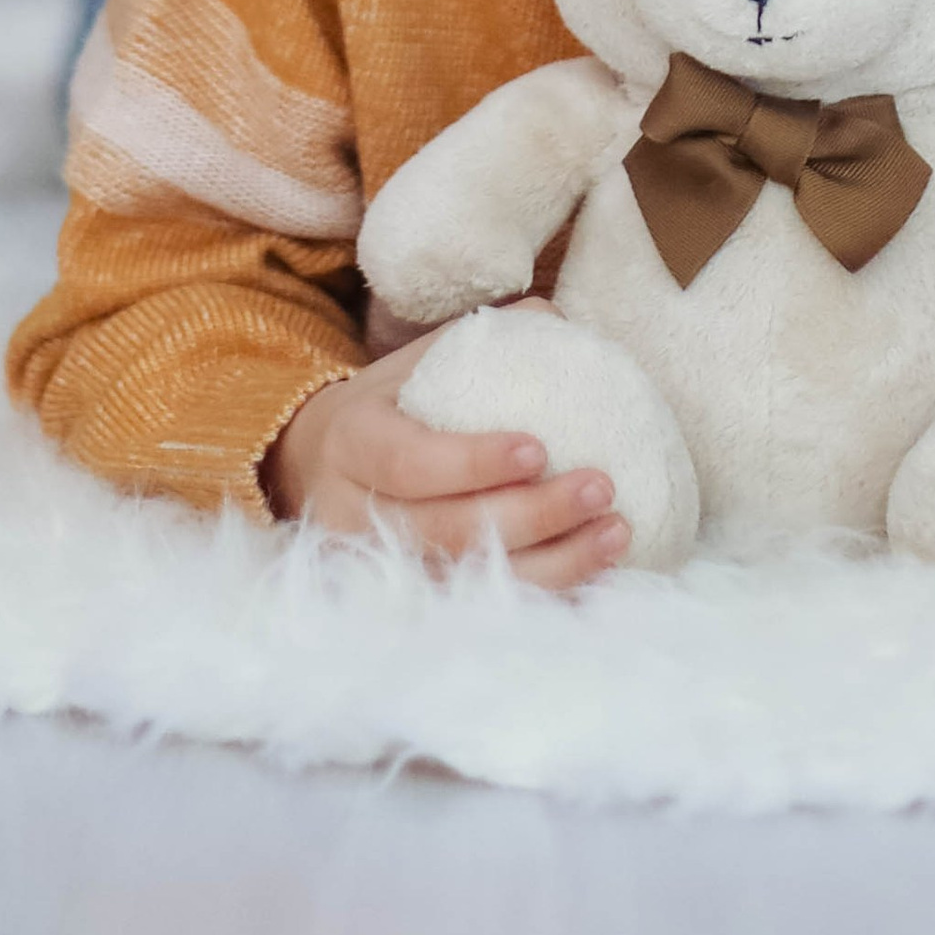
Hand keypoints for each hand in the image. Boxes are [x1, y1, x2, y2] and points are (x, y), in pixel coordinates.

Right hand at [262, 332, 631, 590]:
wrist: (318, 465)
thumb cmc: (390, 404)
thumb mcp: (414, 362)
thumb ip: (483, 341)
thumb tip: (559, 324)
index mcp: (353, 442)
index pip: (410, 463)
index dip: (473, 462)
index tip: (540, 448)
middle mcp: (354, 516)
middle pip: (448, 532)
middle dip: (533, 515)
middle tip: (601, 486)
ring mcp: (378, 571)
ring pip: (469, 583)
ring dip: (553, 565)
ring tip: (616, 532)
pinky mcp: (407, 605)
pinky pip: (480, 611)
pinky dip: (543, 597)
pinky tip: (596, 577)